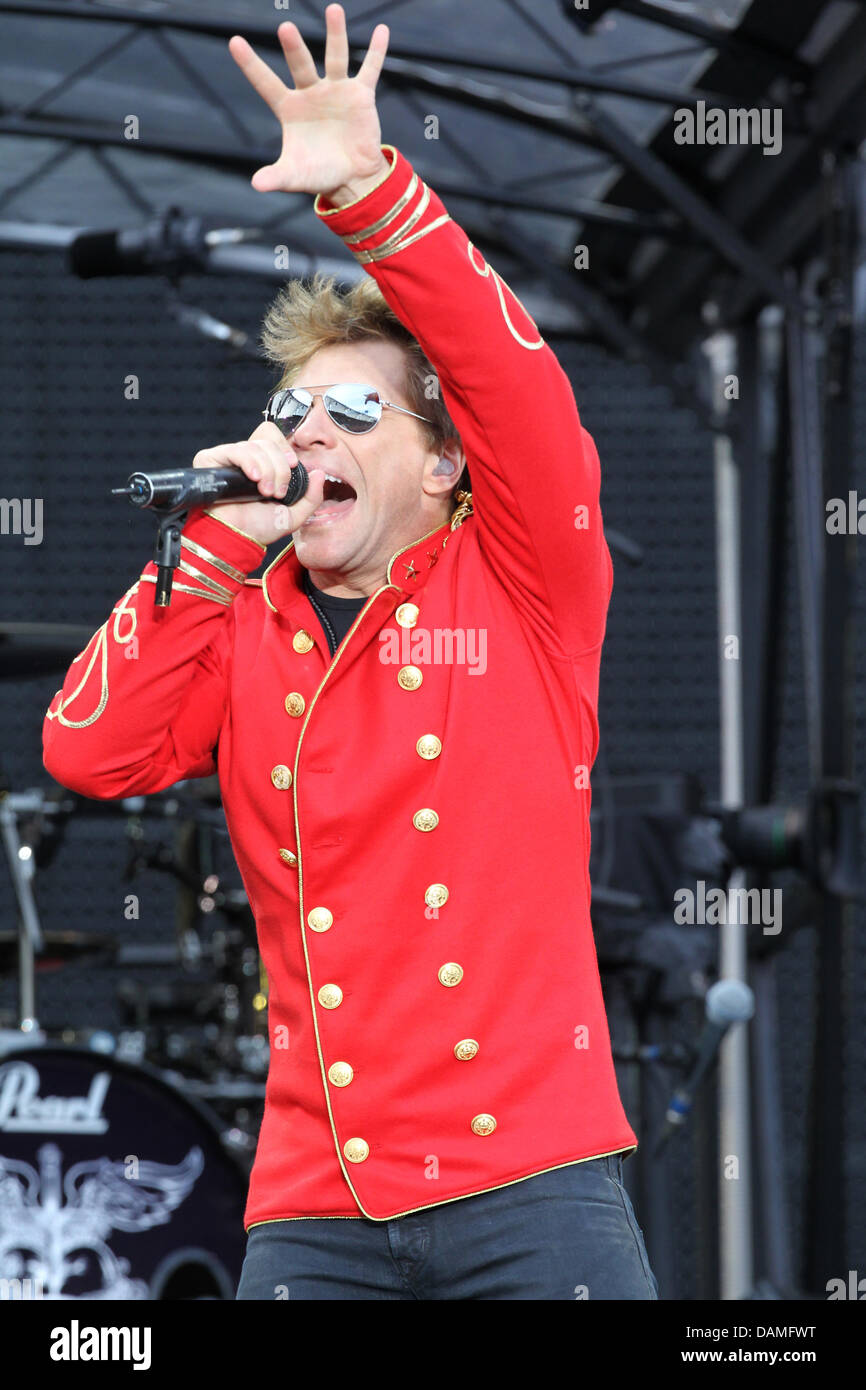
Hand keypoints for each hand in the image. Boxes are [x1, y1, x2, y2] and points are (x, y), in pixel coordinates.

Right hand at [193, 421, 324, 546]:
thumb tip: (320, 472)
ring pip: (254, 446)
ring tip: (264, 492)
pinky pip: (235, 450)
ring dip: (267, 470)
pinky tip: (254, 479)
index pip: (275, 439)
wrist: (235, 538)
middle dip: (279, 467)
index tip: (292, 467)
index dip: (285, 450)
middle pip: (268, 442)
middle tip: (276, 492)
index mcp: (262, 466)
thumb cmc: (257, 529)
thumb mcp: (293, 515)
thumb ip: (311, 496)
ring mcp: (227, 459)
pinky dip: (249, 462)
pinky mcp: (211, 460)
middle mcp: (244, 460)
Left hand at [228, 4, 390, 200]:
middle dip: (293, 48)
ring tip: (334, 10)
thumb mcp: (294, 177)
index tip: (234, 42)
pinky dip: (377, 51)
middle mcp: (310, 93)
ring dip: (335, 35)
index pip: (266, 83)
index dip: (251, 64)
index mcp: (289, 108)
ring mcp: (336, 90)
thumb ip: (275, 178)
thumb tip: (256, 185)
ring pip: (335, 57)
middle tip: (285, 29)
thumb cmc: (319, 174)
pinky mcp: (361, 95)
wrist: (352, 178)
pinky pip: (370, 69)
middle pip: (300, 65)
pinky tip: (382, 30)